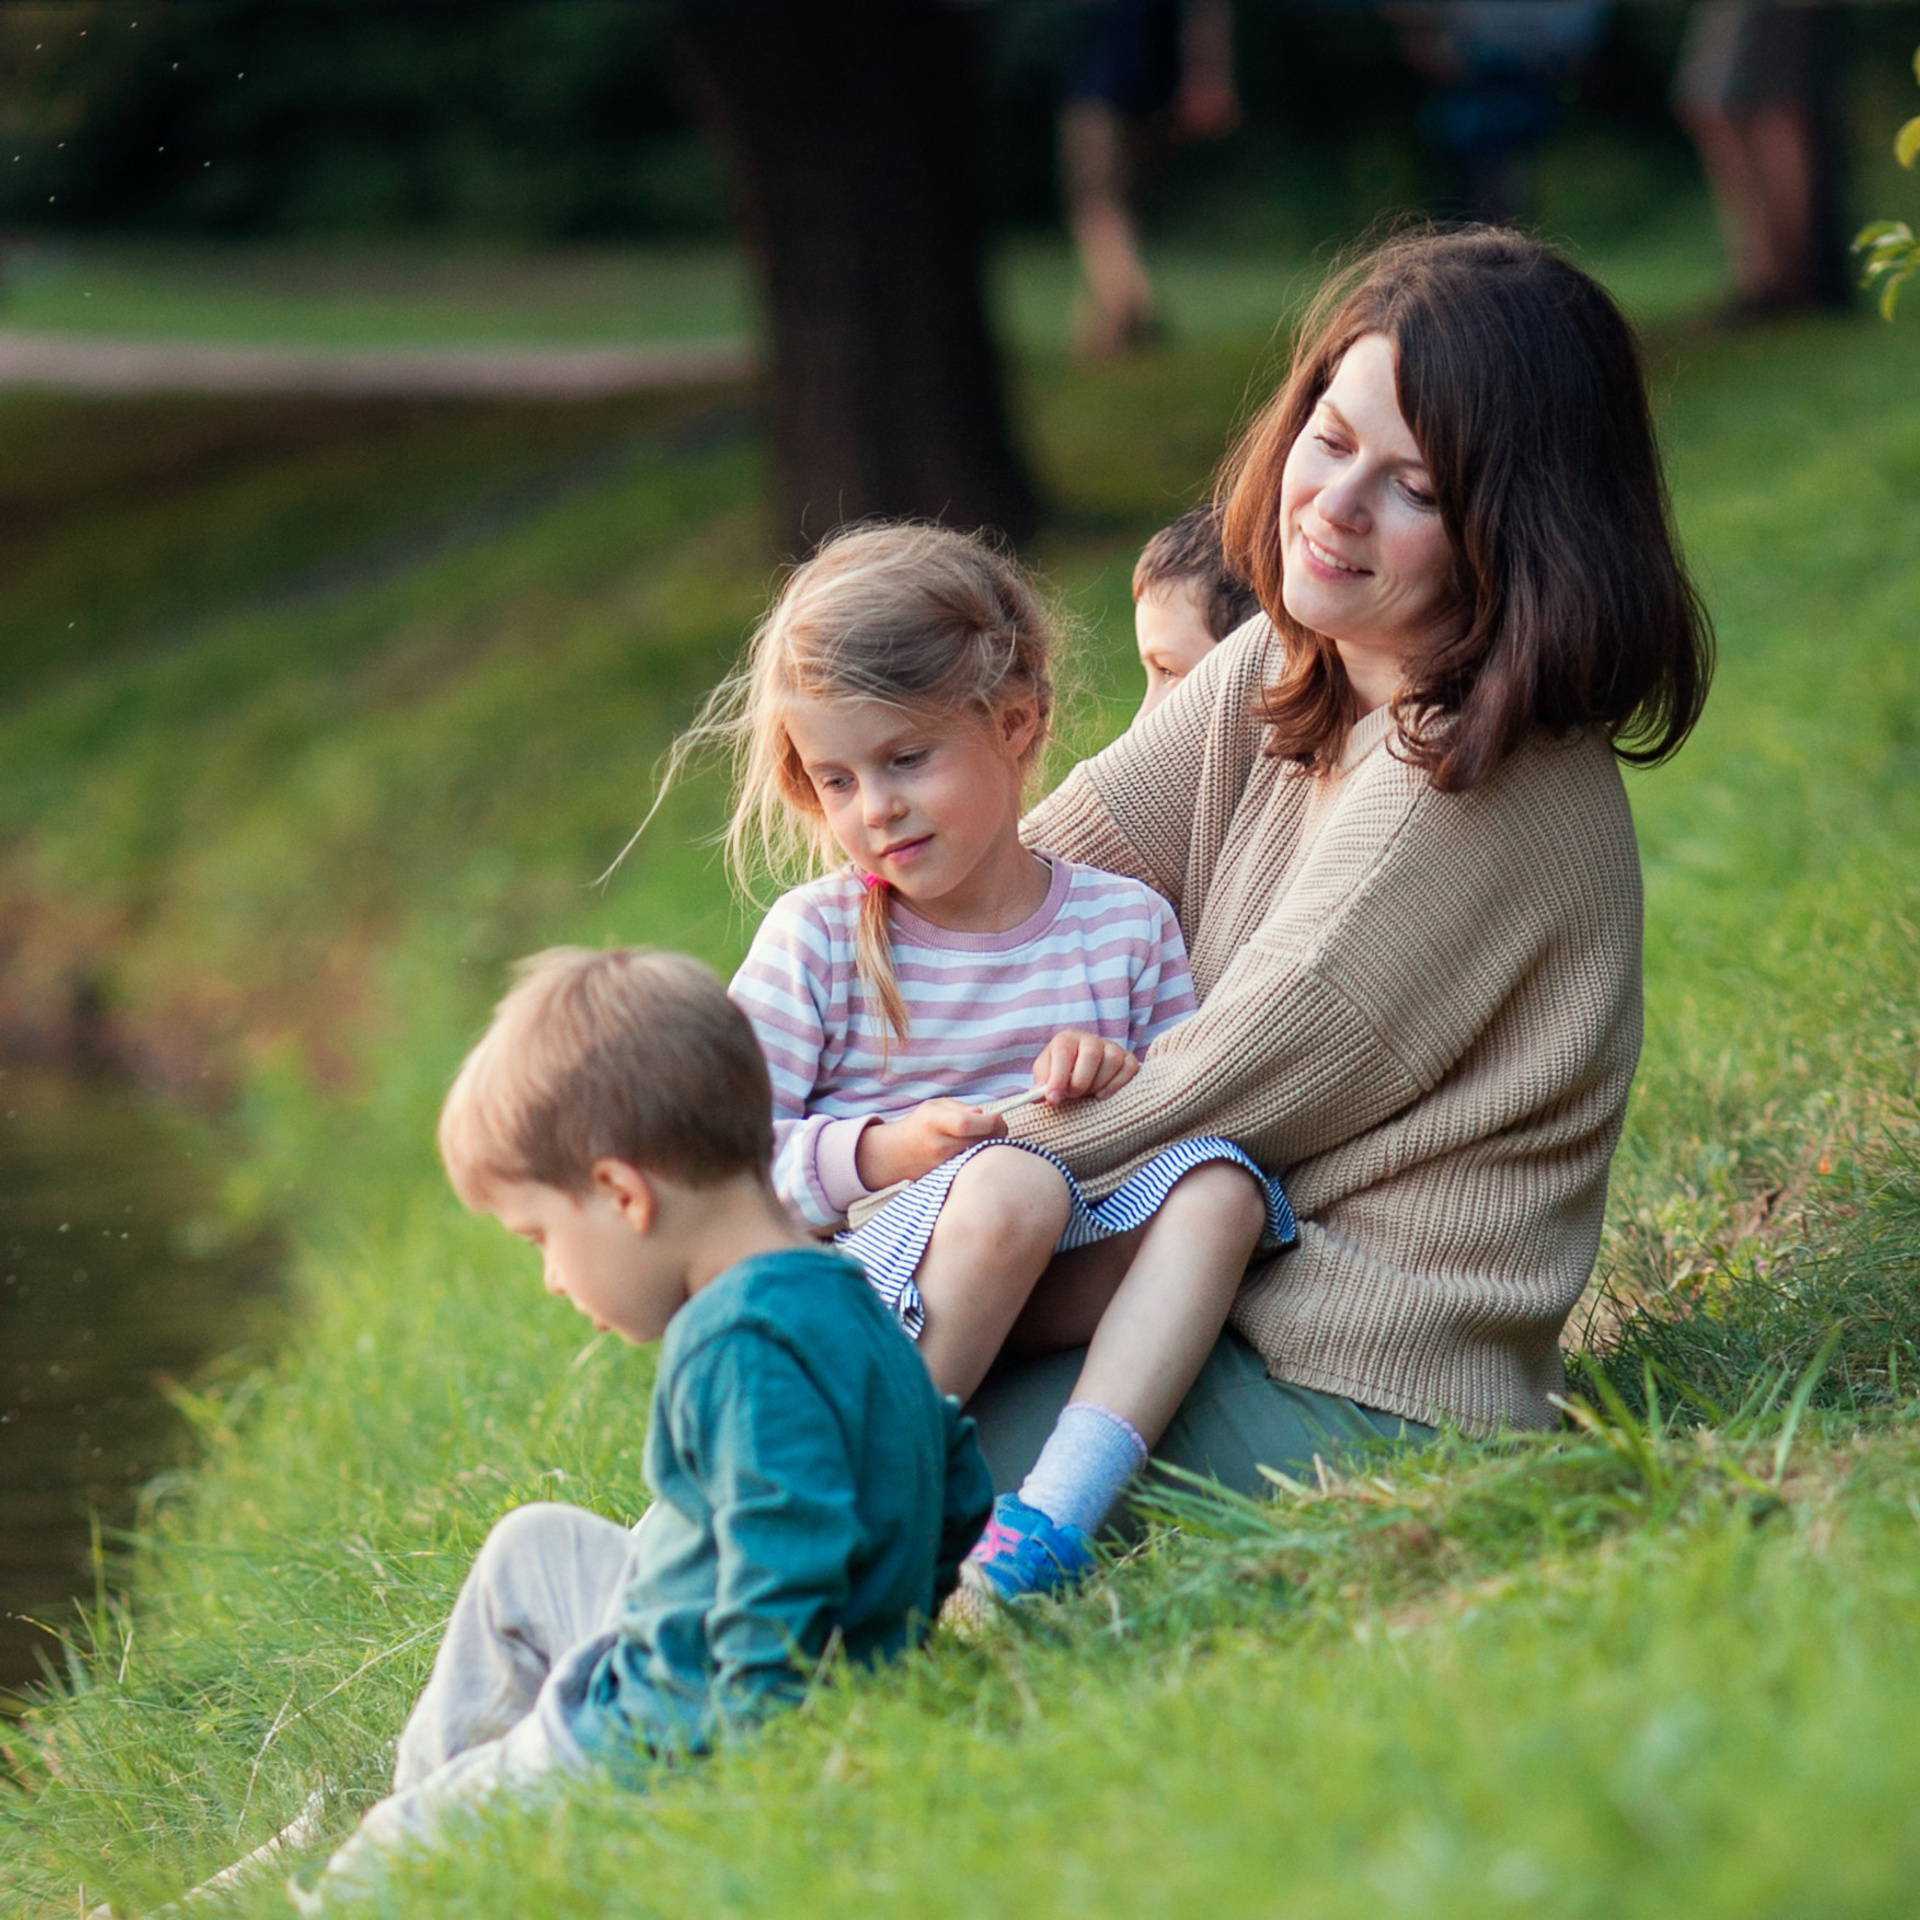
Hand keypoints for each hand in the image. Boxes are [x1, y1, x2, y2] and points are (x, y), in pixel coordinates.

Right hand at [855, 1099, 1007, 1189]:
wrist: (900, 1153)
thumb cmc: (922, 1124)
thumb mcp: (937, 1106)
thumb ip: (962, 1108)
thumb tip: (984, 1115)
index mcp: (933, 1122)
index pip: (965, 1124)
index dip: (987, 1121)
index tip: (998, 1117)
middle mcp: (937, 1145)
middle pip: (978, 1141)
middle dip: (996, 1133)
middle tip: (998, 1126)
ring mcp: (942, 1165)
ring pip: (980, 1157)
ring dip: (991, 1146)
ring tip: (986, 1136)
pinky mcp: (948, 1178)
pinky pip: (974, 1167)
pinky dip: (982, 1159)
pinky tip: (979, 1151)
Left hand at [1030, 1030, 1138, 1105]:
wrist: (1081, 1072)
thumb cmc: (1061, 1074)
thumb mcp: (1045, 1077)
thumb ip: (1040, 1085)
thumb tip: (1038, 1096)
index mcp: (1066, 1039)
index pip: (1063, 1052)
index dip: (1058, 1077)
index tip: (1053, 1099)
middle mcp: (1091, 1039)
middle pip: (1091, 1055)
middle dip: (1080, 1082)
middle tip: (1072, 1096)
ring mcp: (1112, 1047)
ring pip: (1112, 1061)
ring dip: (1098, 1084)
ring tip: (1086, 1095)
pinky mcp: (1128, 1059)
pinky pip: (1129, 1068)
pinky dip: (1117, 1085)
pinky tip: (1102, 1095)